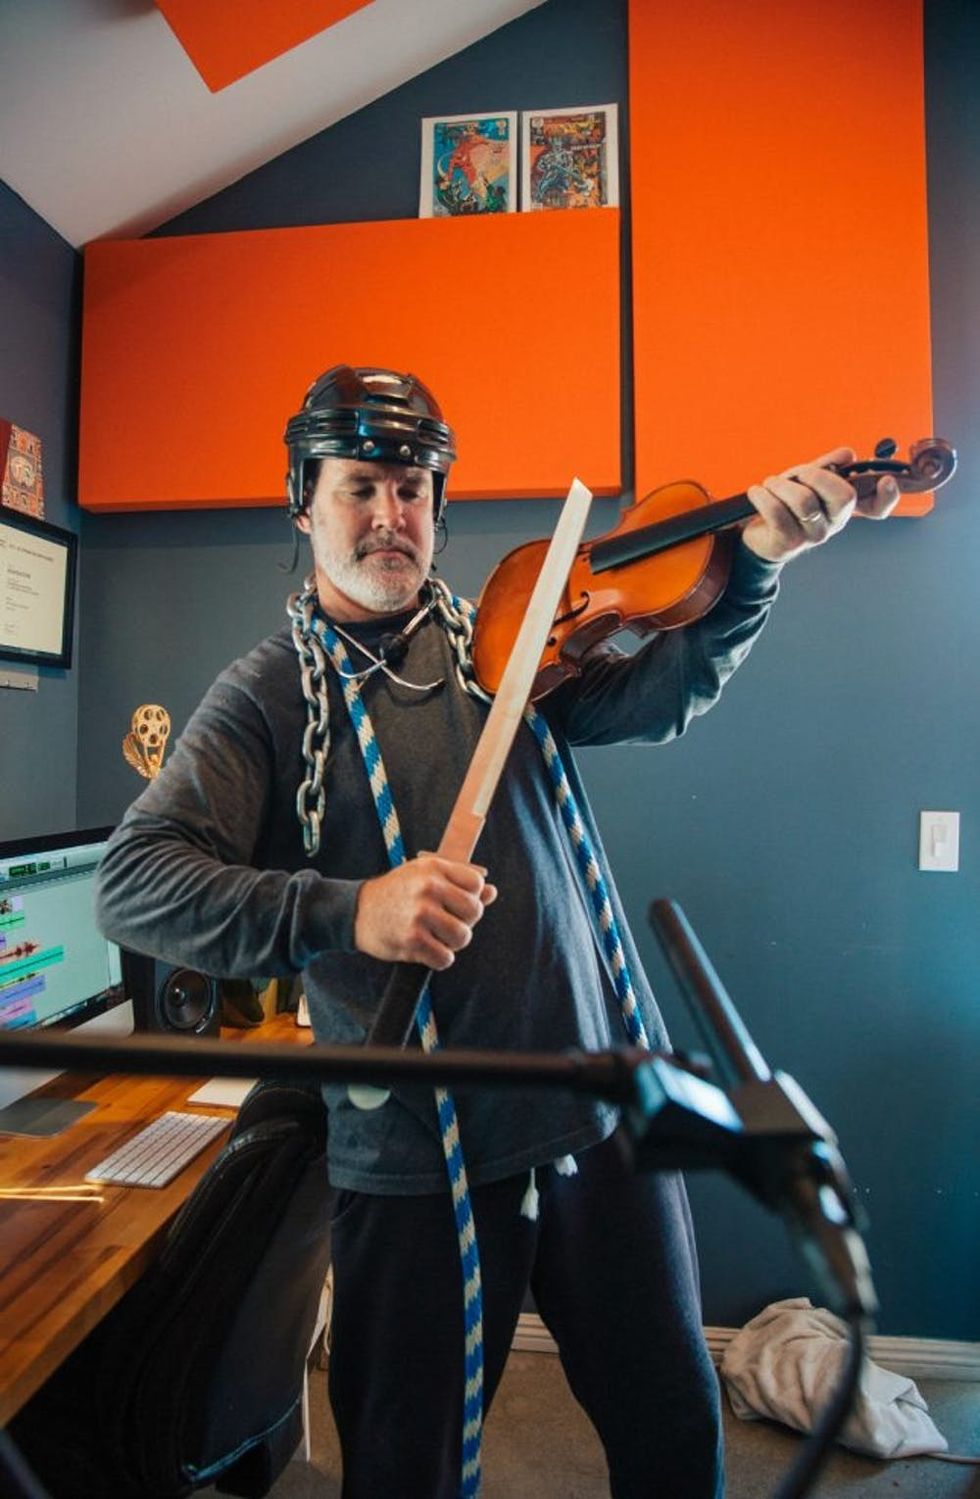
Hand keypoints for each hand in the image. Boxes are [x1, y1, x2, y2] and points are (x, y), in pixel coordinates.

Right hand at [353, 853, 497, 968]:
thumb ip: (458, 883)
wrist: (356, 912)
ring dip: (453, 943)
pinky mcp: (412, 940)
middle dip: (466, 922)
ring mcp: (420, 914)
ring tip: (438, 938)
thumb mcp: (424, 877)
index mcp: (433, 868)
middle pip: (474, 911)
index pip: (476, 884)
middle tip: (448, 924)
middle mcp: (428, 887)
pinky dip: (439, 959)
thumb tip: (491, 892)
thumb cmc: (397, 893)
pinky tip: (427, 950)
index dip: (472, 897)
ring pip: (462, 937)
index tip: (457, 904)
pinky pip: (445, 958)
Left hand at [741, 446, 900, 563]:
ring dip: (781, 484)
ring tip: (770, 484)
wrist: (758, 534)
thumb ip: (826, 466)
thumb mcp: (806, 480)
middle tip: (797, 474)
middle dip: (816, 475)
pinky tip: (758, 492)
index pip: (876, 508)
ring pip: (805, 501)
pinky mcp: (789, 542)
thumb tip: (848, 454)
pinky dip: (763, 496)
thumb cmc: (785, 504)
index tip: (886, 480)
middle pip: (843, 497)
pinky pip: (777, 512)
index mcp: (842, 506)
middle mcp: (834, 523)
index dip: (887, 497)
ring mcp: (813, 535)